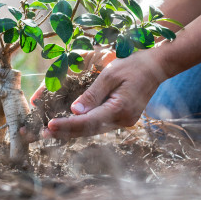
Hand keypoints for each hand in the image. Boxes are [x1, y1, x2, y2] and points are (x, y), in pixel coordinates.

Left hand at [41, 47, 167, 138]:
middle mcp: (123, 120)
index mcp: (120, 109)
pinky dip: (83, 125)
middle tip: (42, 134)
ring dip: (72, 131)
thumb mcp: (110, 74)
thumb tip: (74, 111)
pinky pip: (100, 125)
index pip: (88, 122)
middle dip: (65, 132)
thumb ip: (92, 94)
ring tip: (50, 132)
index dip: (67, 125)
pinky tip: (69, 125)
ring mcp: (124, 121)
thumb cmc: (133, 65)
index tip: (49, 127)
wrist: (158, 66)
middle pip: (89, 130)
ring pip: (94, 130)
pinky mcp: (123, 118)